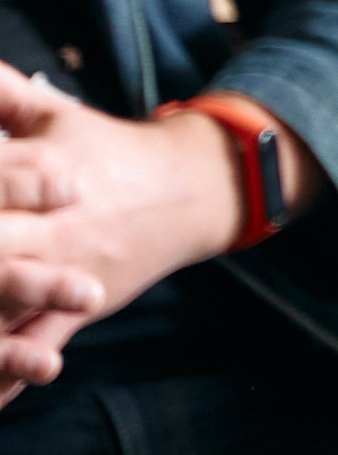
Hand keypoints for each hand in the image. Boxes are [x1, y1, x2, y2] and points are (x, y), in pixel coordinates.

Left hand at [0, 68, 247, 403]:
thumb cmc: (109, 151)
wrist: (191, 190)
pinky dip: (6, 373)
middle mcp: (49, 226)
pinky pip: (33, 349)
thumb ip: (5, 91)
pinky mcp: (75, 310)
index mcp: (39, 174)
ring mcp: (62, 272)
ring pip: (4, 305)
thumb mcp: (56, 115)